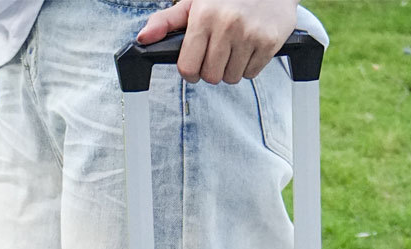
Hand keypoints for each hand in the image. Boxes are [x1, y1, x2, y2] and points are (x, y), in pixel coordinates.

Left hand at [137, 0, 298, 84]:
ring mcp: (249, 34)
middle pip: (211, 77)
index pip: (188, 68)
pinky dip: (248, 66)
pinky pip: (251, 74)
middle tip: (217, 53)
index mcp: (203, 15)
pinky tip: (248, 47)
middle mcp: (226, 25)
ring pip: (231, 78)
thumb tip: (142, 39)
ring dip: (230, 69)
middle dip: (212, 69)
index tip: (197, 61)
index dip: (191, 70)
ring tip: (234, 47)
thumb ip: (165, 21)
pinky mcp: (268, 42)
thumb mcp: (193, 2)